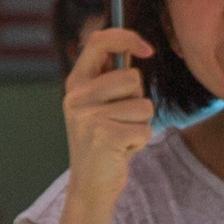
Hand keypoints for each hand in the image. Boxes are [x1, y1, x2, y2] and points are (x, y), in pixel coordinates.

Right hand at [64, 25, 166, 188]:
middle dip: (138, 100)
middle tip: (121, 121)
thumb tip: (136, 46)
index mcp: (76, 84)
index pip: (99, 42)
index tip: (148, 50)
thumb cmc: (105, 141)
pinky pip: (145, 128)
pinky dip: (141, 141)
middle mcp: (78, 97)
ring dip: (141, 123)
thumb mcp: (102, 104)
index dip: (126, 38)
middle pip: (132, 78)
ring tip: (122, 136)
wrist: (90, 185)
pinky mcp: (105, 136)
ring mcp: (89, 117)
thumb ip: (113, 77)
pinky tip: (123, 150)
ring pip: (143, 105)